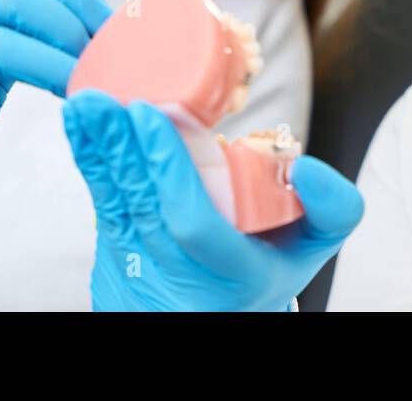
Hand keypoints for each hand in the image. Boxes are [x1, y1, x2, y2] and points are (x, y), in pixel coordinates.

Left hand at [62, 89, 363, 310]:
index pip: (194, 222)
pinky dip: (90, 163)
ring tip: (84, 106)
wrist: (223, 310)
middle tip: (102, 100)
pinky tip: (79, 128)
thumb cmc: (271, 264)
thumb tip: (305, 166)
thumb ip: (332, 208)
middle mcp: (181, 280)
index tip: (152, 115)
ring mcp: (142, 275)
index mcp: (235, 274)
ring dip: (97, 151)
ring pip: (116, 205)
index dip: (169, 168)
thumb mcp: (314, 246)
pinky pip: (102, 207)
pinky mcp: (116, 263)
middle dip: (121, 150)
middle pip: (144, 208)